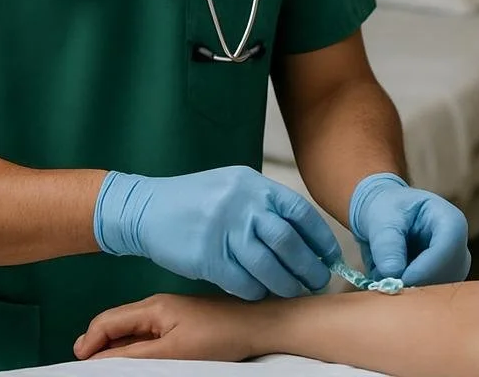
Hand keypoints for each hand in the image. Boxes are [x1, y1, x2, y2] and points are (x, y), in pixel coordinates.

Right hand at [74, 294, 256, 362]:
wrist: (257, 324)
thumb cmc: (218, 336)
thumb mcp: (173, 351)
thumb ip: (135, 354)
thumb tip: (100, 359)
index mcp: (152, 307)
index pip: (107, 321)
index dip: (88, 342)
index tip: (75, 364)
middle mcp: (156, 307)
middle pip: (116, 324)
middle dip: (96, 345)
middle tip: (83, 369)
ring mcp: (168, 315)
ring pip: (130, 332)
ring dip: (113, 348)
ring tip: (103, 368)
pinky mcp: (180, 324)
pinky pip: (146, 336)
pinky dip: (132, 349)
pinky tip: (132, 362)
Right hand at [94, 166, 340, 299]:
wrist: (149, 208)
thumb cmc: (195, 199)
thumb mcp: (233, 186)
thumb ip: (264, 204)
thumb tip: (303, 234)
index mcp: (252, 184)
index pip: (298, 211)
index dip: (319, 238)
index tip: (330, 256)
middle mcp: (241, 204)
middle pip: (288, 241)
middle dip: (308, 266)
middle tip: (318, 281)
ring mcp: (223, 229)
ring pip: (268, 266)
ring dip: (286, 284)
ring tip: (293, 292)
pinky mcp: (207, 256)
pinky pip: (242, 282)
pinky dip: (257, 291)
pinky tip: (261, 293)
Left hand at [349, 173, 470, 284]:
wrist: (386, 218)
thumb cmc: (387, 210)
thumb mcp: (381, 218)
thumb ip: (386, 244)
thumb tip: (393, 274)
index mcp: (450, 220)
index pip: (448, 247)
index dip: (425, 268)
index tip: (398, 280)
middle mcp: (459, 248)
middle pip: (447, 274)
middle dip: (416, 283)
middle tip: (386, 286)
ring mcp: (454, 269)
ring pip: (439, 292)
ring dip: (411, 291)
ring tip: (384, 278)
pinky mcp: (444, 285)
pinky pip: (430, 298)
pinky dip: (409, 295)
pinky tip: (392, 283)